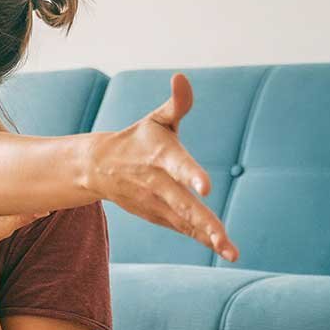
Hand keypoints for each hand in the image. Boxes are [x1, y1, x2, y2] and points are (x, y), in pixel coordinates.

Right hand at [84, 72, 239, 261]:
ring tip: (230, 251)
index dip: (191, 175)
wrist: (100, 167)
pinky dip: (202, 239)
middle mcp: (158, 183)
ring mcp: (157, 203)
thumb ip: (176, 103)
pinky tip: (224, 249)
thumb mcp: (156, 119)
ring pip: (184, 222)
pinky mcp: (158, 215)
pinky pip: (183, 229)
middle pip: (182, 204)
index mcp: (160, 156)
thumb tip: (181, 77)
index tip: (206, 187)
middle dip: (203, 220)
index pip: (177, 165)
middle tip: (222, 235)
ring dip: (206, 236)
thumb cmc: (138, 139)